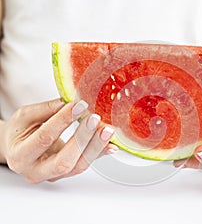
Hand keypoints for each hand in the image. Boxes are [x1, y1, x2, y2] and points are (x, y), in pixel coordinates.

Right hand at [0, 99, 117, 182]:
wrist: (15, 148)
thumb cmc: (18, 132)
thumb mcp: (25, 116)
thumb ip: (47, 109)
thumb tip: (70, 101)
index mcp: (20, 156)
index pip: (44, 138)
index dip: (63, 120)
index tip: (79, 105)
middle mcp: (36, 171)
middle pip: (64, 161)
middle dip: (82, 139)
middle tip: (95, 119)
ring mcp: (52, 176)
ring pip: (78, 166)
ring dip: (95, 147)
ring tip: (107, 130)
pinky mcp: (66, 174)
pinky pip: (85, 165)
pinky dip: (99, 154)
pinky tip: (111, 145)